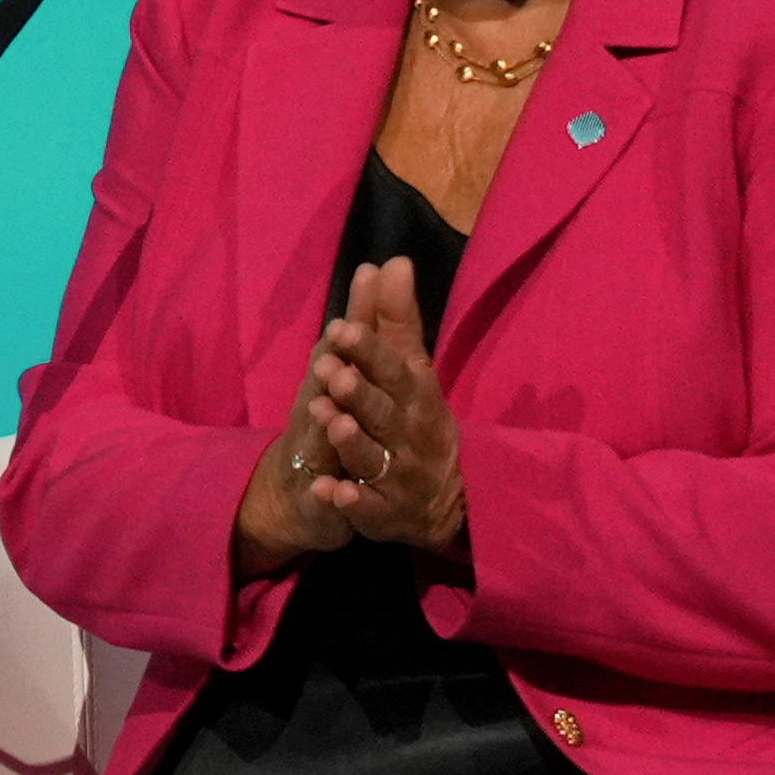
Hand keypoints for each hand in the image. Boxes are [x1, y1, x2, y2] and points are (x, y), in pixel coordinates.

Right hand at [230, 318, 354, 581]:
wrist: (297, 493)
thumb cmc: (328, 418)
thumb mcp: (349, 369)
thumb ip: (368, 320)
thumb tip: (381, 263)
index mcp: (332, 381)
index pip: (343, 350)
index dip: (353, 326)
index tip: (363, 292)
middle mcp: (319, 413)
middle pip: (327, 391)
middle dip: (336, 372)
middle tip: (340, 349)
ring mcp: (317, 457)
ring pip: (322, 443)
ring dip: (330, 430)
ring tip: (335, 418)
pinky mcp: (321, 500)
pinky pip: (324, 499)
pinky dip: (329, 495)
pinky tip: (331, 492)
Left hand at [305, 257, 465, 553]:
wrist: (444, 498)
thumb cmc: (416, 418)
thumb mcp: (412, 370)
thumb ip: (396, 320)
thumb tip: (393, 261)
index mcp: (416, 395)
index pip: (394, 367)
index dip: (369, 351)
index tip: (341, 328)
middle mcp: (409, 432)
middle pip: (383, 411)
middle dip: (359, 392)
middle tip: (330, 371)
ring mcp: (399, 475)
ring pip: (374, 457)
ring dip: (353, 441)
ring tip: (332, 422)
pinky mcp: (385, 512)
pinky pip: (368, 508)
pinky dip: (351, 500)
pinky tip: (331, 491)